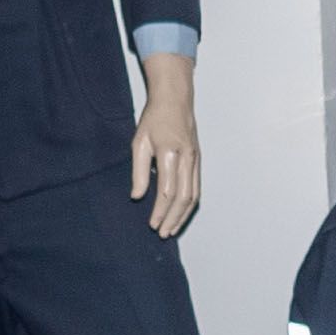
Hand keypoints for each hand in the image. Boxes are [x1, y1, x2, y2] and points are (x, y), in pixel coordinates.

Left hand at [130, 55, 203, 240]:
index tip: (152, 224)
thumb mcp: (139, 143)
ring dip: (183, 215)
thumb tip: (137, 196)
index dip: (160, 211)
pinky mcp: (198, 161)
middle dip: (173, 218)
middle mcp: (187, 159)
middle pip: (183, 198)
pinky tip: (182, 213)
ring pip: (193, 195)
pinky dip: (190, 204)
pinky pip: (197, 187)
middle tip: (163, 233)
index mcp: (170, 154)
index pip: (166, 191)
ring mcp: (195, 160)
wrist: (175, 100)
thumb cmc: (154, 120)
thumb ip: (138, 171)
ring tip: (172, 229)